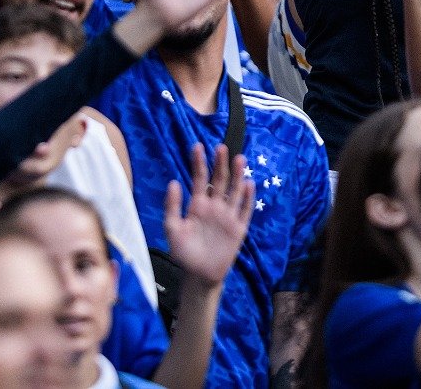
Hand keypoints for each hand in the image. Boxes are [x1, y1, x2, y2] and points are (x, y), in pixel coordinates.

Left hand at [163, 144, 254, 285]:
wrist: (199, 274)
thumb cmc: (183, 252)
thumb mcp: (172, 228)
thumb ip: (172, 206)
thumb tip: (173, 182)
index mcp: (197, 204)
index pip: (199, 178)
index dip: (198, 162)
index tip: (197, 145)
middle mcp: (214, 206)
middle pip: (219, 180)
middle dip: (220, 163)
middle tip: (221, 147)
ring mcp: (227, 216)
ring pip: (234, 191)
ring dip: (237, 175)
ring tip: (239, 159)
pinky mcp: (238, 228)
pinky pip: (245, 210)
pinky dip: (247, 197)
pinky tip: (249, 184)